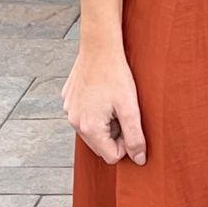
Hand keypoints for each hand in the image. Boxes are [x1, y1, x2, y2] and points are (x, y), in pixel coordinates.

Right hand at [62, 47, 145, 164]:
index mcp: (89, 127)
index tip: (131, 124)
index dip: (126, 144)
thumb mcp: (131, 108)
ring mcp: (69, 110)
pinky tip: (102, 93)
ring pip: (92, 131)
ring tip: (113, 102)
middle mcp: (74, 122)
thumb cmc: (117, 75)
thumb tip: (139, 160)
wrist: (99, 46)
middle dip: (114, 135)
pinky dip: (95, 111)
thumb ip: (135, 137)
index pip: (111, 156)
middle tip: (123, 112)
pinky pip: (83, 115)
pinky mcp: (68, 99)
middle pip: (100, 146)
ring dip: (105, 123)